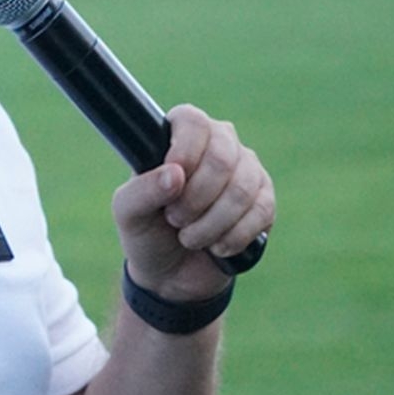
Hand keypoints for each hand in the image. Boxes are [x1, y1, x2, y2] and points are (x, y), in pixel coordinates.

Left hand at [113, 104, 273, 302]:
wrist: (172, 273)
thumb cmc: (147, 232)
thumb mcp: (129, 213)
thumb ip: (142, 190)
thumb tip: (175, 173)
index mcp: (179, 137)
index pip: (192, 121)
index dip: (185, 151)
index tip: (173, 182)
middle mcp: (217, 145)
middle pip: (222, 157)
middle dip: (195, 199)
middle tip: (175, 219)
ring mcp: (246, 170)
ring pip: (242, 188)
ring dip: (211, 224)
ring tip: (190, 238)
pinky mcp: (265, 199)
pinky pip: (261, 211)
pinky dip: (233, 236)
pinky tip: (216, 246)